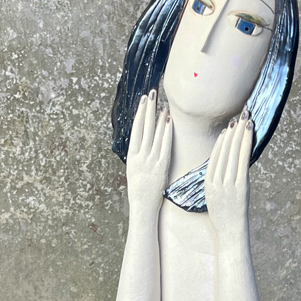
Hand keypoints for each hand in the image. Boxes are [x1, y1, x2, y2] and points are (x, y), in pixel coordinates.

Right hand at [126, 89, 171, 220]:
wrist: (143, 207)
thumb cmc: (140, 190)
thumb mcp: (135, 171)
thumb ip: (139, 156)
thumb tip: (143, 141)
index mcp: (131, 157)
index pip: (136, 130)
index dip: (140, 114)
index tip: (142, 101)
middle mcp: (139, 157)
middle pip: (144, 128)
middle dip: (148, 109)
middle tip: (152, 93)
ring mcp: (150, 161)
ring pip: (154, 135)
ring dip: (158, 118)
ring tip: (162, 103)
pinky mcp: (161, 167)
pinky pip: (165, 146)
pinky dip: (166, 133)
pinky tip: (169, 122)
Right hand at [205, 109, 252, 242]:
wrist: (230, 232)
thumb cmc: (224, 216)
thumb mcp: (214, 197)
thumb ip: (217, 181)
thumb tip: (225, 166)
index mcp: (208, 184)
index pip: (215, 157)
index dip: (221, 141)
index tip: (227, 129)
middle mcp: (216, 181)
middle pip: (224, 151)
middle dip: (232, 132)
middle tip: (239, 115)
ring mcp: (228, 184)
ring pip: (233, 153)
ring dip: (239, 134)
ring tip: (245, 119)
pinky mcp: (240, 187)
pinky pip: (242, 161)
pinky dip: (243, 145)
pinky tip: (247, 134)